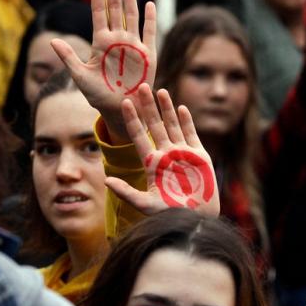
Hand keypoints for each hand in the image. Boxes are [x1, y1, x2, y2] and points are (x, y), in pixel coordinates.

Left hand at [52, 0, 156, 143]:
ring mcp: (132, 45)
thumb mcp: (80, 76)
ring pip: (131, 15)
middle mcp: (116, 40)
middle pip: (115, 8)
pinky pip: (149, 33)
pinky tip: (149, 4)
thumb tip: (53, 40)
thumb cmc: (97, 95)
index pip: (98, 12)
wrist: (118, 109)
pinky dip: (149, 19)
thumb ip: (68, 57)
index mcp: (100, 42)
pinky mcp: (147, 55)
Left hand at [105, 85, 219, 216]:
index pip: (138, 135)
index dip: (132, 119)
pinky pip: (191, 133)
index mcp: (151, 163)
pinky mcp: (199, 156)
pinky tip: (180, 107)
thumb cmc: (169, 214)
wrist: (196, 218)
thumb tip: (106, 182)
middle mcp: (165, 154)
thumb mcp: (145, 204)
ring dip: (166, 108)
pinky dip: (186, 120)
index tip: (124, 102)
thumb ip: (126, 192)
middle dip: (147, 106)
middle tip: (141, 86)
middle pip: (154, 125)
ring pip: (172, 125)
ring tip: (159, 91)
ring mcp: (182, 153)